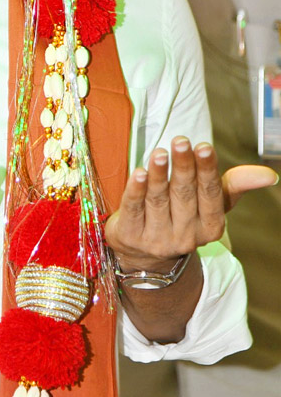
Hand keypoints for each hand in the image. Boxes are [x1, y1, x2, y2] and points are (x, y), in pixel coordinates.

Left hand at [105, 136, 277, 272]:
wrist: (146, 254)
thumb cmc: (184, 215)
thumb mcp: (211, 204)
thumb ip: (234, 185)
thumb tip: (270, 175)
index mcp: (210, 226)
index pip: (210, 195)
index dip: (207, 170)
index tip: (203, 146)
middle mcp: (185, 236)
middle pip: (184, 195)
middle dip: (183, 167)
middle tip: (180, 142)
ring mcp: (157, 238)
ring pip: (158, 201)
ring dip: (159, 175)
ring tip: (159, 153)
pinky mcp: (130, 236)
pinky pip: (133, 209)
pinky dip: (136, 191)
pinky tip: (138, 173)